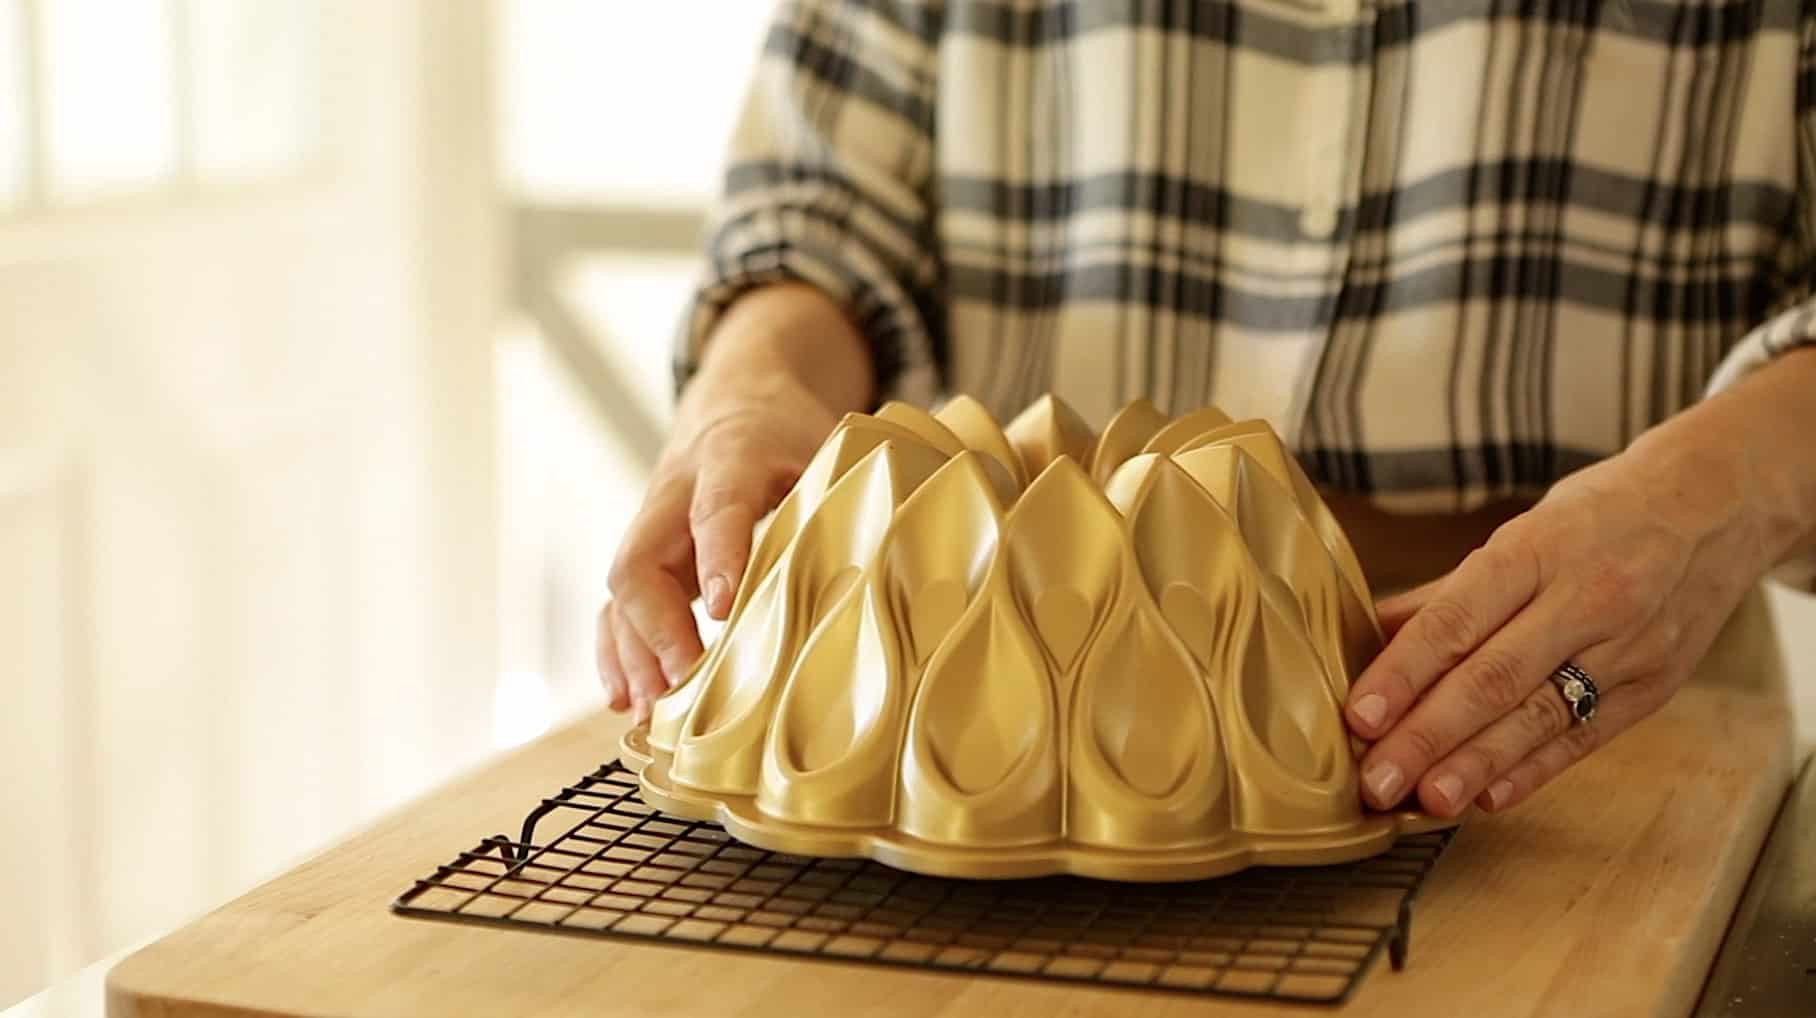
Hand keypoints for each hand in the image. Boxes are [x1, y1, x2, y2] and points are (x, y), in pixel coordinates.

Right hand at [598, 285, 872, 722]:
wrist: (738, 397)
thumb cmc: (789, 431)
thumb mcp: (827, 443)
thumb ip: (846, 496)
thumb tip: (890, 568)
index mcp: (730, 456)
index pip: (718, 506)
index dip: (720, 556)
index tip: (727, 609)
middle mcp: (675, 492)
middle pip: (641, 559)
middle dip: (658, 628)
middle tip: (685, 682)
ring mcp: (652, 526)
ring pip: (621, 593)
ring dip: (633, 655)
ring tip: (653, 712)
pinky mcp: (647, 554)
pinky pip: (617, 606)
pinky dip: (618, 653)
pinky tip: (628, 700)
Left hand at [1339, 430, 1784, 817]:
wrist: (1715, 507)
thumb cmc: (1596, 518)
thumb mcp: (1520, 533)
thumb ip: (1443, 594)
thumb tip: (1365, 635)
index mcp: (1535, 551)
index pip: (1457, 620)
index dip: (1404, 672)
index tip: (1359, 717)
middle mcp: (1584, 600)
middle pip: (1492, 679)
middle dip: (1427, 735)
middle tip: (1376, 780)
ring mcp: (1626, 647)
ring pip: (1539, 716)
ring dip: (1476, 765)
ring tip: (1427, 800)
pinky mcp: (1655, 686)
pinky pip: (1585, 736)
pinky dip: (1534, 771)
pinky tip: (1489, 797)